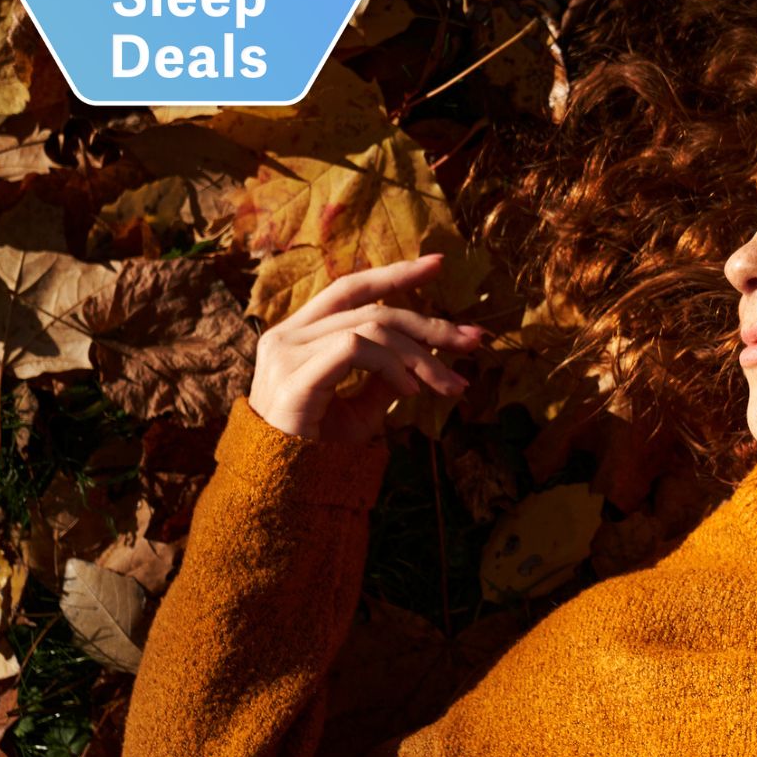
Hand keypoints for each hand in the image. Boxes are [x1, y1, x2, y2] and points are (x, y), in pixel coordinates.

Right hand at [246, 253, 486, 445]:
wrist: (282, 492)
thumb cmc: (319, 451)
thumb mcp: (363, 406)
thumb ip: (387, 374)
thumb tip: (427, 353)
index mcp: (299, 335)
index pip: (351, 289)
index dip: (395, 273)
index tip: (439, 263)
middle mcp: (286, 335)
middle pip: (372, 308)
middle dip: (430, 323)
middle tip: (474, 340)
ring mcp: (286, 352)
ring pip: (372, 328)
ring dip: (421, 355)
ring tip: (447, 385)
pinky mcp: (294, 375)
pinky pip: (356, 348)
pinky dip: (393, 366)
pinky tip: (411, 390)